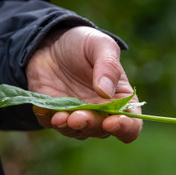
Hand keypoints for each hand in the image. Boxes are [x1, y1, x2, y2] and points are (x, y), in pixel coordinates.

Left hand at [25, 26, 141, 142]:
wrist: (50, 42)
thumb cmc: (83, 43)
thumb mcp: (100, 45)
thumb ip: (108, 66)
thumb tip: (106, 91)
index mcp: (120, 98)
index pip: (131, 125)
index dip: (125, 127)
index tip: (112, 121)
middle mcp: (101, 112)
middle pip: (101, 131)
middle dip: (90, 125)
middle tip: (77, 117)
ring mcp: (78, 115)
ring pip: (77, 132)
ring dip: (69, 127)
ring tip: (60, 117)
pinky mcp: (55, 114)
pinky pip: (53, 124)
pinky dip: (50, 120)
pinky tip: (44, 109)